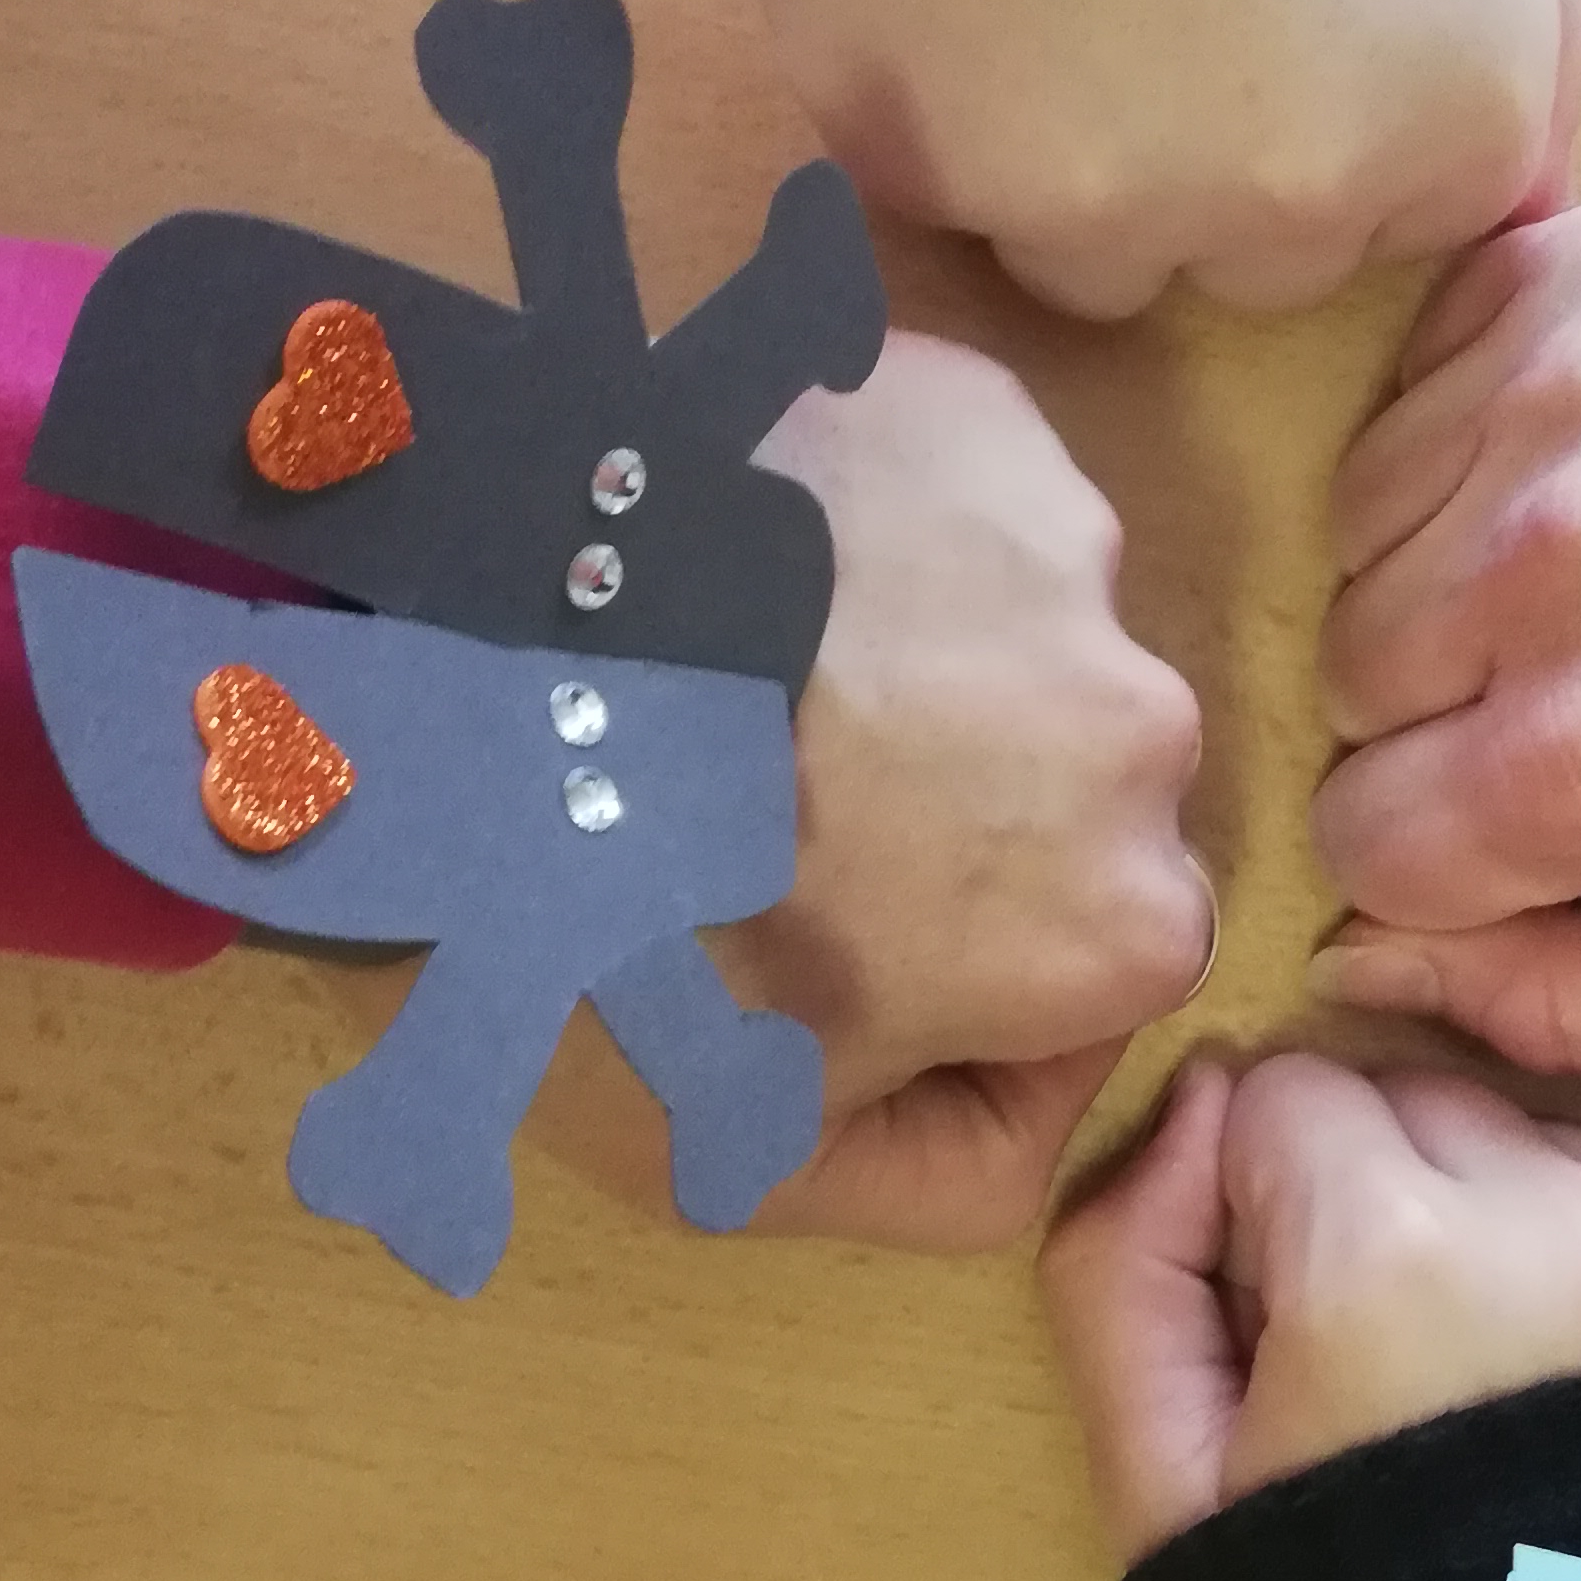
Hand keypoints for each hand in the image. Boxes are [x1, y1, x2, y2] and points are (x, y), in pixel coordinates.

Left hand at [515, 334, 1204, 1246]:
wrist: (442, 654)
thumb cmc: (590, 934)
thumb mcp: (746, 1163)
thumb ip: (958, 1175)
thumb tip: (1047, 1092)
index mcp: (1121, 924)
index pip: (1098, 964)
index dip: (963, 968)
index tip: (818, 943)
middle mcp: (1139, 725)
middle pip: (1067, 785)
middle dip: (947, 802)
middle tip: (750, 803)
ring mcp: (1062, 545)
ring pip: (1017, 628)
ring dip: (906, 656)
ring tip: (719, 674)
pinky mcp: (971, 406)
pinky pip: (950, 491)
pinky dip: (858, 526)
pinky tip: (725, 561)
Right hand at [693, 0, 1580, 318]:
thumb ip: (1525, 13)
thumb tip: (1516, 170)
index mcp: (1458, 118)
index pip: (1418, 211)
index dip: (1344, 95)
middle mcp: (1294, 207)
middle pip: (1264, 258)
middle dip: (1219, 142)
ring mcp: (1096, 207)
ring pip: (1096, 255)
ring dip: (1072, 146)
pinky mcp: (915, 173)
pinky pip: (941, 184)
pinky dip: (936, 93)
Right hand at [1042, 1049, 1580, 1561]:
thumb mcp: (1166, 1499)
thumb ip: (1126, 1269)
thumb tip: (1190, 1095)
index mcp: (1388, 1241)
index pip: (1287, 1092)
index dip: (1261, 1209)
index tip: (1282, 1334)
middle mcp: (1560, 1207)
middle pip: (1428, 1105)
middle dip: (1386, 1200)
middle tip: (1387, 1377)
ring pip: (1552, 1153)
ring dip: (1508, 1235)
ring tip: (1504, 1410)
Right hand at [1309, 189, 1580, 1070]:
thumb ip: (1579, 1007)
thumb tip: (1366, 971)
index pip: (1363, 846)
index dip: (1455, 860)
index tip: (1559, 827)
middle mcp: (1533, 559)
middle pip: (1352, 685)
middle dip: (1452, 718)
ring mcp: (1550, 388)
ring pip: (1368, 533)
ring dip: (1457, 575)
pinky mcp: (1575, 265)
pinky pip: (1423, 390)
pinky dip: (1483, 443)